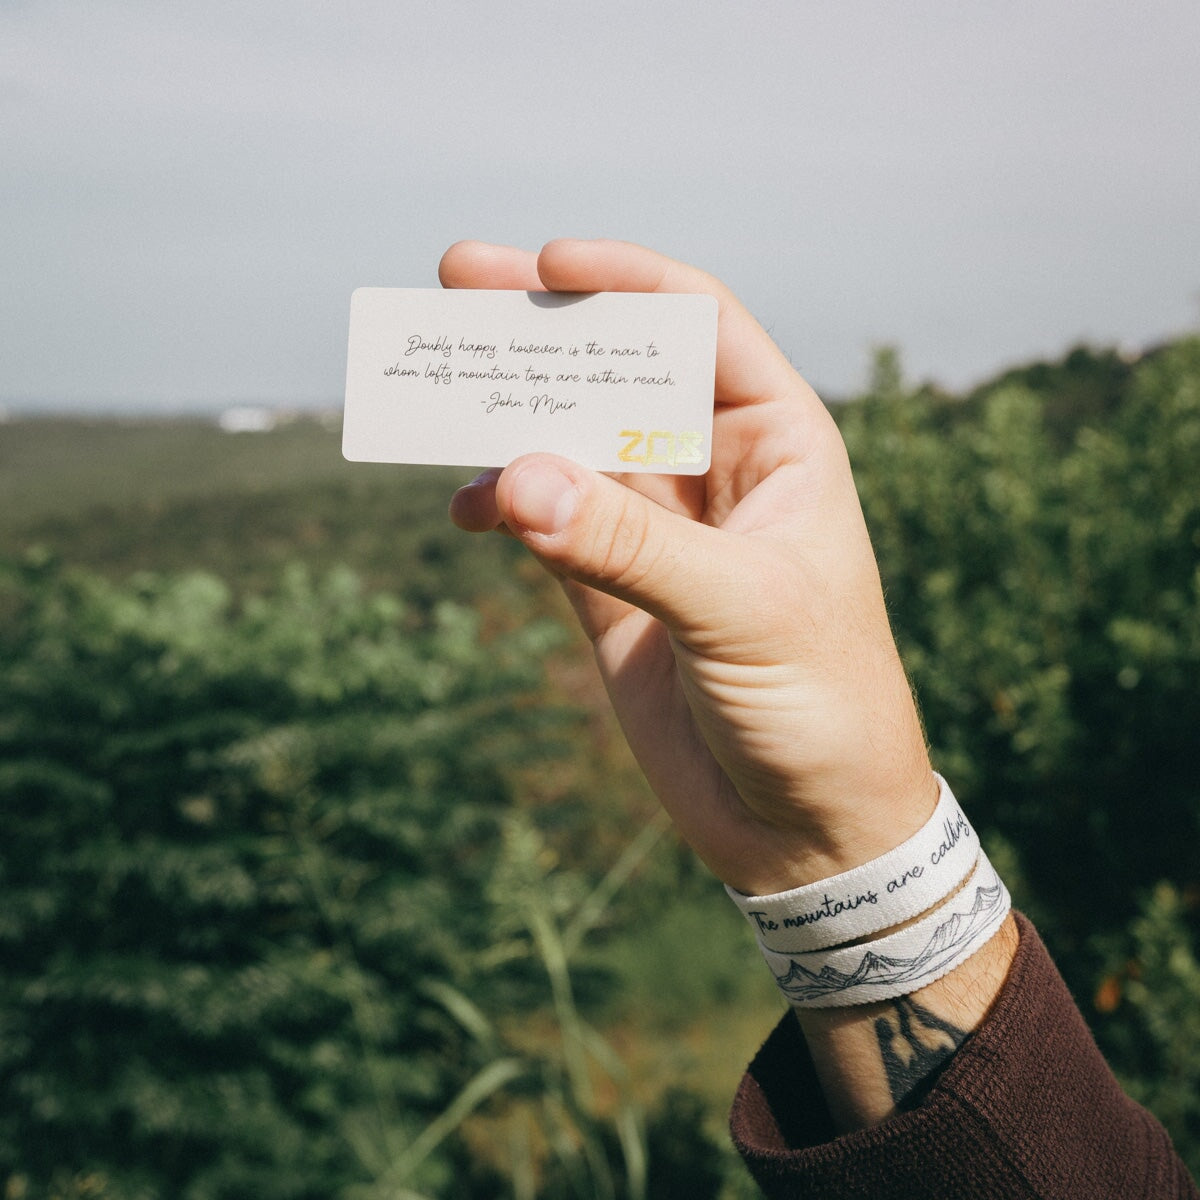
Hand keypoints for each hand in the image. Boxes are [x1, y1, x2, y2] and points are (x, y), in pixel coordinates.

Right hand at [443, 238, 933, 894]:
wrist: (807, 826)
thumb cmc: (820, 704)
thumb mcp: (739, 610)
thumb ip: (628, 547)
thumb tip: (512, 476)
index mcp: (778, 444)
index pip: (699, 327)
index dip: (627, 283)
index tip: (549, 263)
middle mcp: (712, 474)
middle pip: (616, 371)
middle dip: (542, 327)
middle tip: (456, 280)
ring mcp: (655, 531)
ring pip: (567, 442)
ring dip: (503, 413)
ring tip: (430, 387)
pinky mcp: (610, 592)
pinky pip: (543, 523)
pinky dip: (501, 506)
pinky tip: (467, 506)